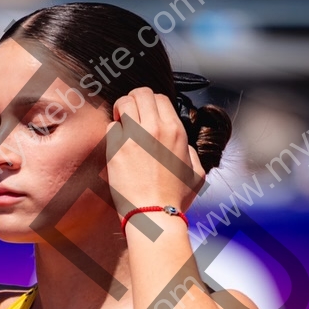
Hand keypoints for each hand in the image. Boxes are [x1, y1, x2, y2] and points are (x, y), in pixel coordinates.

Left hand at [106, 87, 205, 218]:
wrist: (154, 215)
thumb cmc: (176, 199)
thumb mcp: (197, 173)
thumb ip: (192, 152)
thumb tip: (184, 144)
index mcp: (176, 131)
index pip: (160, 97)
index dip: (152, 102)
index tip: (148, 114)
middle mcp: (155, 128)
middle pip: (140, 93)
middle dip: (134, 100)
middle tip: (131, 113)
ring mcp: (134, 137)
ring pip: (123, 103)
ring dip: (121, 110)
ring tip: (121, 123)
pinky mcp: (116, 148)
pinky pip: (110, 126)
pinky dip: (113, 132)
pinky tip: (117, 144)